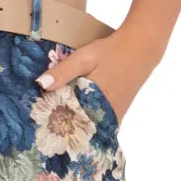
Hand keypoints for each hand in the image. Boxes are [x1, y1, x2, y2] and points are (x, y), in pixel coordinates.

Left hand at [35, 28, 159, 123]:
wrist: (140, 49)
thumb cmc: (110, 52)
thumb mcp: (83, 58)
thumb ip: (63, 72)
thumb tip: (40, 84)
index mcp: (95, 104)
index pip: (70, 125)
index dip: (55, 128)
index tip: (41, 129)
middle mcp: (107, 115)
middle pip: (81, 130)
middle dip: (64, 131)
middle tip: (46, 131)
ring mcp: (114, 116)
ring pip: (91, 129)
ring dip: (77, 128)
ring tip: (58, 126)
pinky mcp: (119, 113)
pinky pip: (101, 124)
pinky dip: (89, 123)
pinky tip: (77, 118)